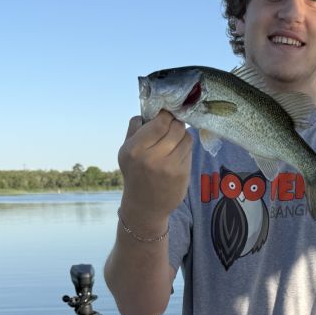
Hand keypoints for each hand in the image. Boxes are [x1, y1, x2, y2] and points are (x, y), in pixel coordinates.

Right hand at [118, 110, 192, 227]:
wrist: (144, 205)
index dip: (166, 115)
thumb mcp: (125, 150)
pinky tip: (176, 154)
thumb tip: (150, 108)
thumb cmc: (135, 172)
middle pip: (176, 127)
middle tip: (172, 127)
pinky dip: (185, 148)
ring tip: (174, 141)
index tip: (165, 116)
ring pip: (187, 137)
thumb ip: (135, 128)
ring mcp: (169, 167)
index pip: (160, 122)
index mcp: (135, 150)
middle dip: (175, 124)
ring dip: (182, 135)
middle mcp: (152, 159)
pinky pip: (189, 150)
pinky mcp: (182, 174)